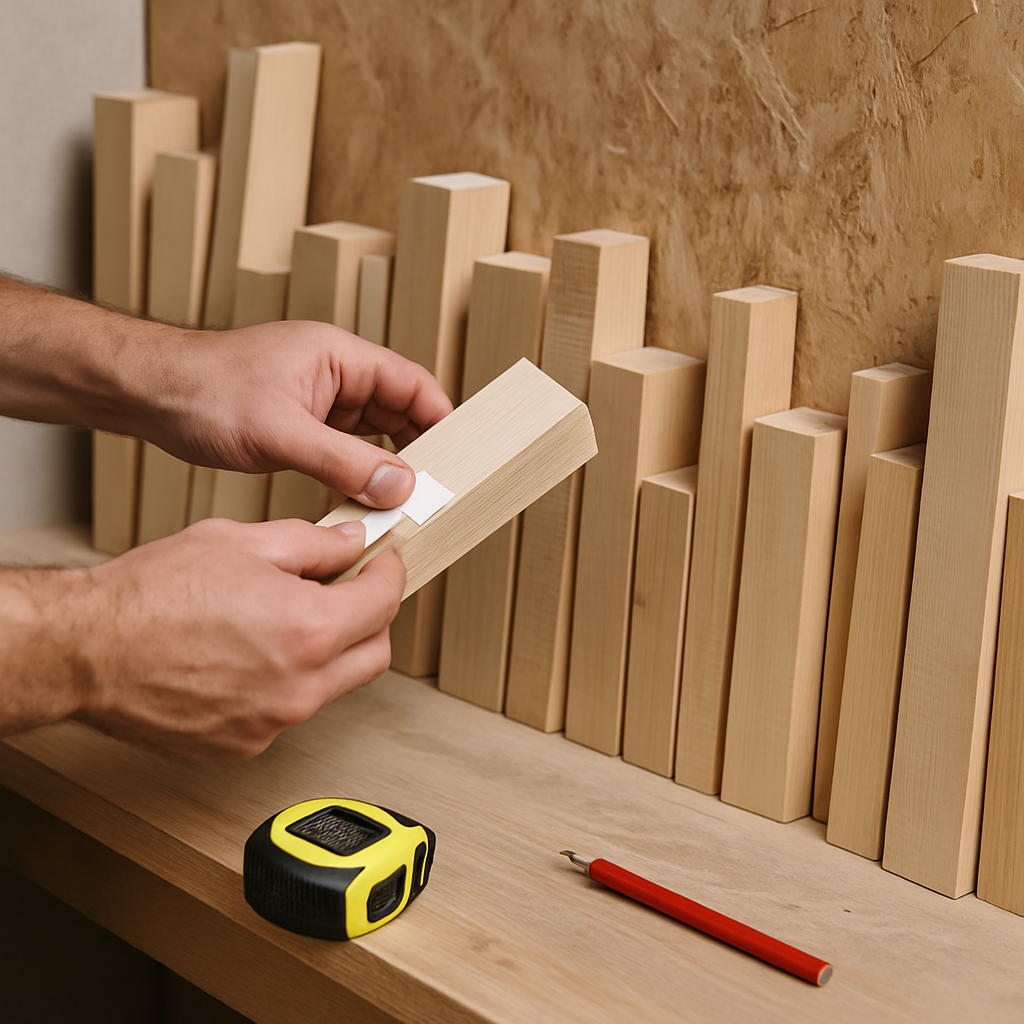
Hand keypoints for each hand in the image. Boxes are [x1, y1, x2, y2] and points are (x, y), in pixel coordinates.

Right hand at [68, 517, 403, 756]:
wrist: (86, 651)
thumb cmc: (150, 596)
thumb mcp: (241, 542)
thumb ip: (311, 544)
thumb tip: (349, 545)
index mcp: (308, 629)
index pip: (384, 602)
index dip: (389, 574)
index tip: (383, 563)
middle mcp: (300, 686)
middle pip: (375, 653)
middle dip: (372, 618)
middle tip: (350, 591)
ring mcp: (274, 722)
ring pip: (333, 684)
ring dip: (328, 651)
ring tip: (284, 619)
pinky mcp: (245, 744)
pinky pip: (290, 709)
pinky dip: (287, 681)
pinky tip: (251, 654)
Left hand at [148, 321, 452, 507]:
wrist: (149, 395)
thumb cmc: (204, 392)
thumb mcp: (280, 432)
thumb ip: (342, 461)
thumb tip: (398, 486)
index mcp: (339, 356)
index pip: (412, 383)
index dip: (440, 418)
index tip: (459, 457)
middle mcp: (337, 375)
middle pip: (401, 411)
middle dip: (420, 450)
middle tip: (438, 490)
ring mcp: (321, 401)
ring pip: (376, 436)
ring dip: (390, 468)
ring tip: (407, 502)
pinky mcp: (304, 425)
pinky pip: (349, 451)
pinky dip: (361, 475)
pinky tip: (367, 500)